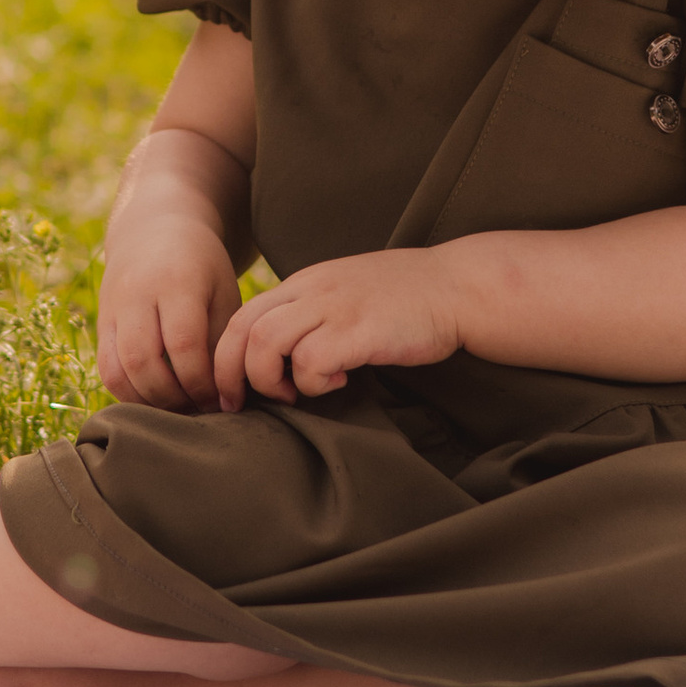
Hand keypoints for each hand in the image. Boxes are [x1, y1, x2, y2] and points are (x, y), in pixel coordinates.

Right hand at [98, 219, 241, 410]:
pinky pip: (106, 369)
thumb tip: (225, 400)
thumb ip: (222, 342)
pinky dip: (128, 393)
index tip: (222, 401)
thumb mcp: (223, 292)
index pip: (184, 345)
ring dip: (148, 402)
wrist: (153, 228)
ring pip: (118, 370)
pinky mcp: (100, 322)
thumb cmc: (202, 267)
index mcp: (176, 282)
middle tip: (199, 411)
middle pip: (145, 363)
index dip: (202, 383)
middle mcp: (137, 294)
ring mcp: (113, 308)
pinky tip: (154, 400)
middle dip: (174, 398)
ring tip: (178, 409)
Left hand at [213, 249, 464, 407]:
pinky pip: (310, 362)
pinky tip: (340, 381)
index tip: (233, 389)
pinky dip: (314, 382)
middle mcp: (312, 290)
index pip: (243, 314)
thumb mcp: (348, 294)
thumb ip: (314, 314)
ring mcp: (334, 307)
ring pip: (265, 342)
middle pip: (242, 328)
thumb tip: (285, 357)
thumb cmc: (408, 299)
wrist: (458, 287)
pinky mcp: (357, 331)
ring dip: (270, 379)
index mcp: (306, 282)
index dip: (227, 355)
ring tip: (296, 393)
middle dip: (230, 373)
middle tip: (241, 404)